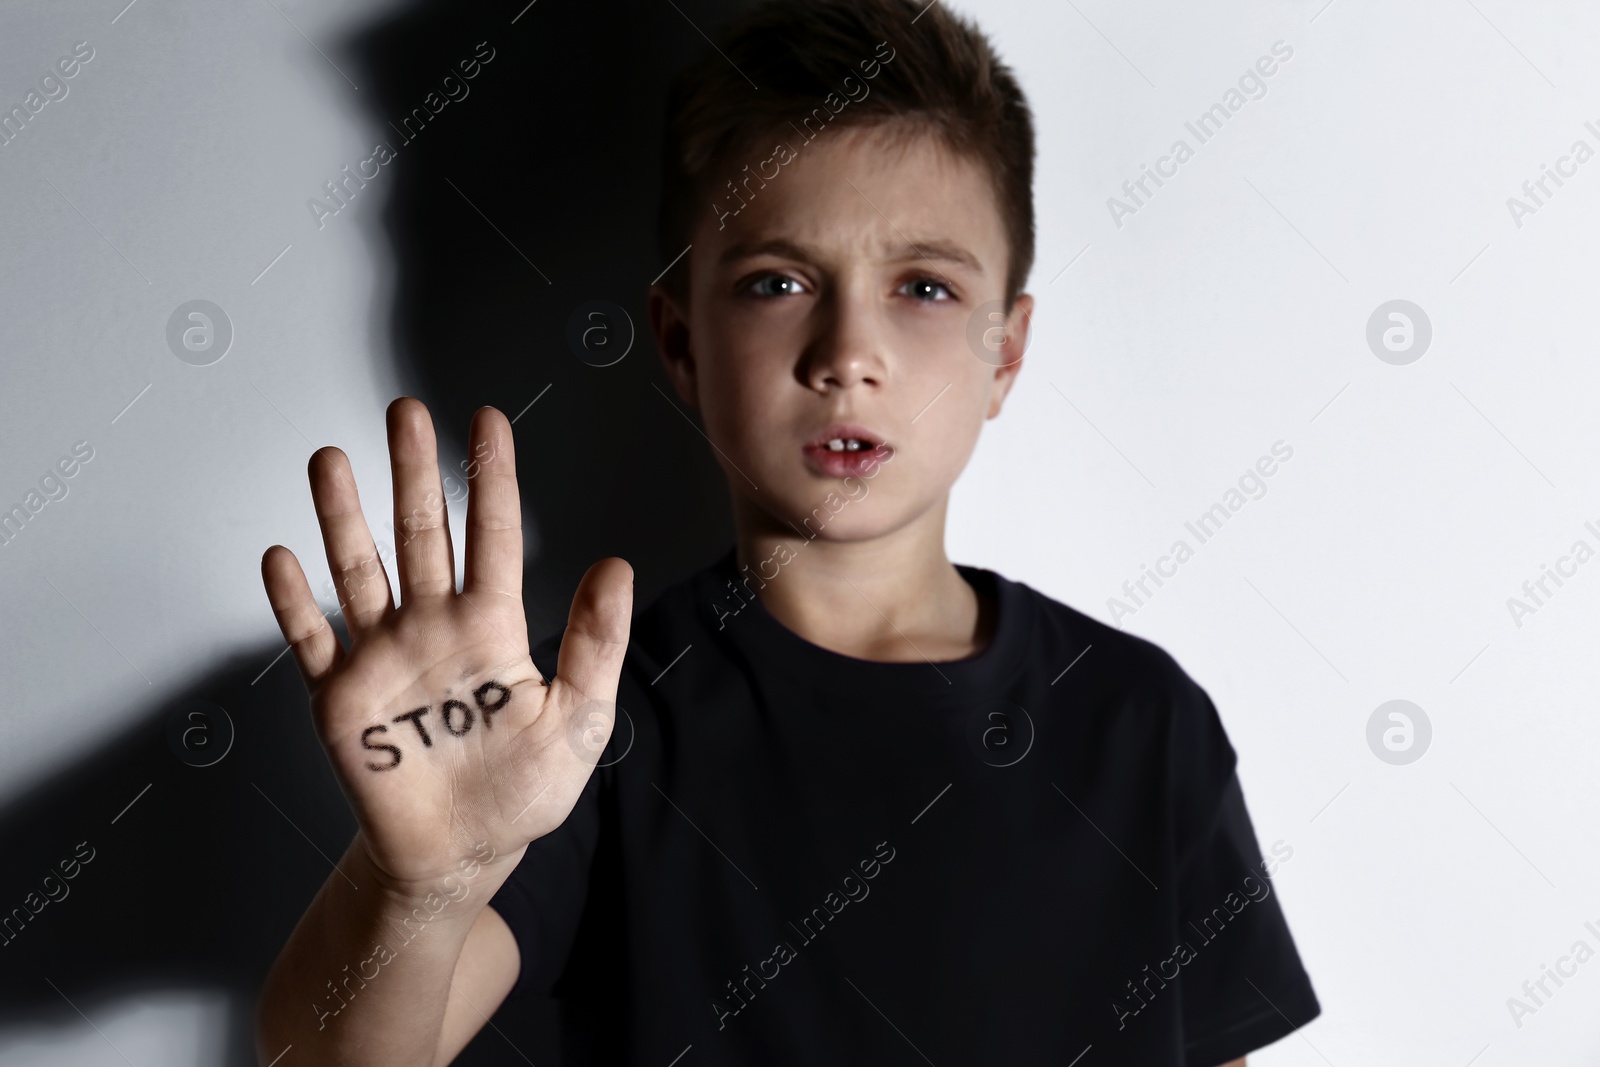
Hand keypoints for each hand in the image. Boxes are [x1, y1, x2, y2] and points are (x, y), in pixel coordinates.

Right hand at [260, 398, 631, 892]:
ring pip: (359, 572)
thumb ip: (596, 643)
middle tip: (404, 411)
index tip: (487, 419)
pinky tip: (283, 558)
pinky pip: (313, 642)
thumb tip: (617, 566)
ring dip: (342, 518)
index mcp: (493, 627)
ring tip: (330, 458)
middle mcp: (433, 627)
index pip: (493, 536)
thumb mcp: (579, 717)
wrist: (461, 854)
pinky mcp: (341, 699)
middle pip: (420, 535)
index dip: (490, 477)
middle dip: (412, 473)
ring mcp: (384, 658)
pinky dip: (294, 604)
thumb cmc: (523, 789)